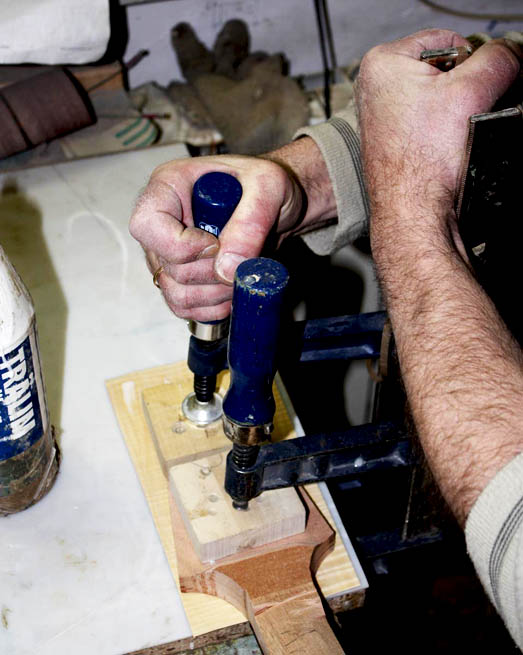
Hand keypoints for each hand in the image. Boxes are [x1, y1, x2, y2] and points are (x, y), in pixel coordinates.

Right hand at [129, 153, 302, 320]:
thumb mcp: (269, 186)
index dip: (182, 246)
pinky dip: (214, 307)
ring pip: (176, 294)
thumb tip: (227, 268)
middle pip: (169, 268)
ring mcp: (167, 254)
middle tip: (244, 258)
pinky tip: (234, 290)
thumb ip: (251, 222)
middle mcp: (162, 222)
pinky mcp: (180, 279)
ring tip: (242, 274)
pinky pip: (185, 307)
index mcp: (169, 186)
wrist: (277, 204)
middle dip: (212, 273)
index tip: (216, 244)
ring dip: (216, 294)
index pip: (147, 225)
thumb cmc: (266, 184)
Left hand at [356, 29, 520, 253]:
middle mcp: (374, 86)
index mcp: (382, 62)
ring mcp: (380, 113)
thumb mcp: (471, 93)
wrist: (412, 210)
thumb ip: (499, 60)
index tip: (474, 89)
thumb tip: (510, 53)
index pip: (448, 41)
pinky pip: (427, 119)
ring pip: (436, 96)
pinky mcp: (390, 136)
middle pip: (441, 69)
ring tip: (449, 134)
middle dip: (462, 89)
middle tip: (461, 115)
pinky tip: (440, 145)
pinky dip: (440, 128)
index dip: (472, 63)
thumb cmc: (422, 162)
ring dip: (453, 110)